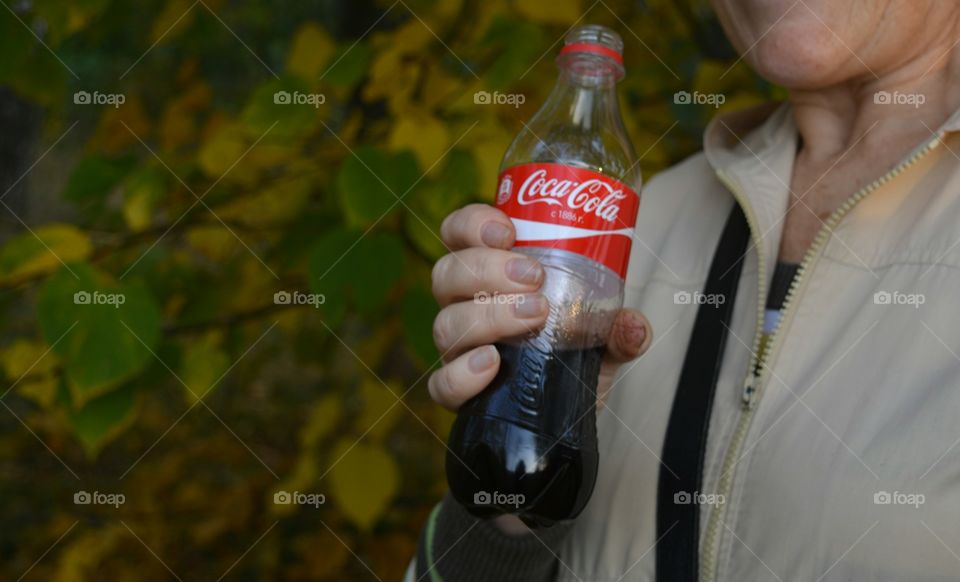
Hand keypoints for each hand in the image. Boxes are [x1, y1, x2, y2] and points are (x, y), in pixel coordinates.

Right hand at [427, 202, 652, 409]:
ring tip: (534, 316)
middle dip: (487, 268)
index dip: (473, 223)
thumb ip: (621, 329)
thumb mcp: (605, 339)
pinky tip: (492, 363)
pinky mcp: (460, 394)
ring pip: (447, 323)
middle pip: (447, 274)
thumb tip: (634, 325)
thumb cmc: (575, 360)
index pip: (459, 234)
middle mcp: (465, 308)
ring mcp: (459, 351)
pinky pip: (442, 384)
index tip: (508, 230)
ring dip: (488, 314)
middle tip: (535, 277)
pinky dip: (462, 372)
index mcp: (489, 277)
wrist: (567, 420)